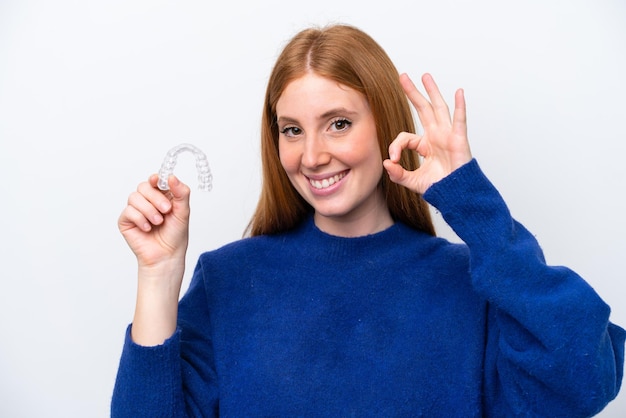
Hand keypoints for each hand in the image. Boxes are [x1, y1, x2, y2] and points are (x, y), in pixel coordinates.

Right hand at [118, 174, 190, 270]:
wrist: (166, 255)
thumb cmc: (175, 235)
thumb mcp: (183, 211)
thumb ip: (181, 193)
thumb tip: (172, 177)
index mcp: (162, 196)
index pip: (155, 181)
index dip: (155, 179)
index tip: (158, 181)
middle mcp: (147, 201)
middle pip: (143, 186)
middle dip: (156, 198)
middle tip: (166, 210)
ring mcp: (135, 210)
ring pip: (134, 197)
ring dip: (149, 210)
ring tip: (158, 222)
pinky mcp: (126, 220)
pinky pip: (128, 211)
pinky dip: (140, 219)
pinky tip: (147, 228)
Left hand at [383, 73, 471, 193]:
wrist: (455, 194)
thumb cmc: (438, 187)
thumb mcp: (412, 181)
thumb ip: (397, 174)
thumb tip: (386, 163)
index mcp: (425, 144)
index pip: (405, 137)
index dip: (396, 146)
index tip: (394, 159)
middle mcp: (436, 136)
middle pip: (423, 109)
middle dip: (413, 92)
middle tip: (403, 76)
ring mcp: (448, 135)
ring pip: (439, 108)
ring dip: (432, 91)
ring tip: (425, 76)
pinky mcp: (459, 140)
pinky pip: (459, 120)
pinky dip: (460, 106)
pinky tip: (459, 92)